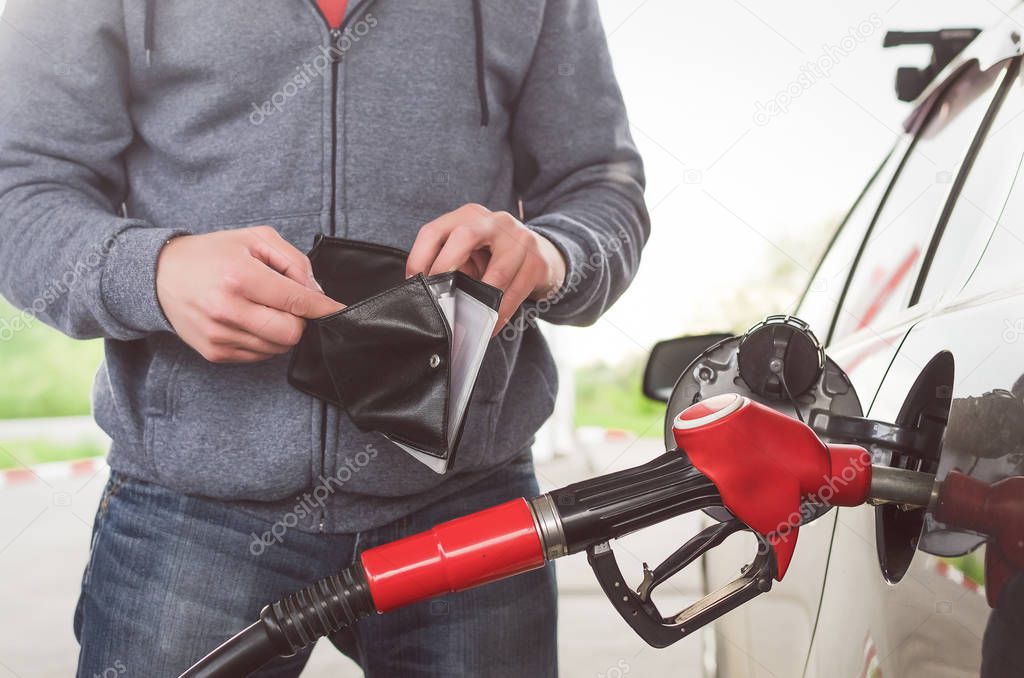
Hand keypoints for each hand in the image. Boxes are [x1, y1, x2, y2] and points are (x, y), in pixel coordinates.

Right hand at [156, 226, 342, 362]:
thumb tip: (317, 292)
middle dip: (299, 319)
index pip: (296, 302)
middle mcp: (227, 309)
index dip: (323, 308)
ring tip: (263, 308)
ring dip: (281, 330)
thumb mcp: (255, 239)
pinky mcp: (214, 352)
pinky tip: (250, 320)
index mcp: (239, 277)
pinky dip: (264, 341)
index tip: (338, 310)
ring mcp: (219, 335)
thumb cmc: (213, 253)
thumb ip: (294, 261)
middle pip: (291, 333)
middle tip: (288, 303)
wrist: (160, 275)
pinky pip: (259, 356)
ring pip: (277, 347)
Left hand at [406, 204, 566, 331]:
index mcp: (470, 216)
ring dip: (479, 302)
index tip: (414, 283)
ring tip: (465, 321)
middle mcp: (495, 221)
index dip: (419, 258)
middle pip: (464, 236)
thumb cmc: (496, 257)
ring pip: (496, 273)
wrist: (543, 255)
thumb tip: (428, 293)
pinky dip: (500, 313)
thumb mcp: (471, 253)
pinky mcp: (537, 262)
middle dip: (445, 267)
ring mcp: (520, 240)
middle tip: (437, 296)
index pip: (435, 231)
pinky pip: (515, 292)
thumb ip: (451, 265)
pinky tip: (490, 325)